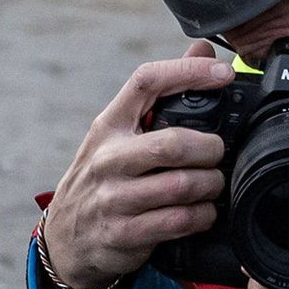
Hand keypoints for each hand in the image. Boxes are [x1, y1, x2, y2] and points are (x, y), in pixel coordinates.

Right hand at [40, 49, 238, 288]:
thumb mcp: (120, 133)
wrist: (65, 238)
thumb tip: (203, 50)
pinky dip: (202, 216)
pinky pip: (179, 222)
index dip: (188, 72)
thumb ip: (161, 95)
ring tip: (213, 184)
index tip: (223, 73)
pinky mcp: (124, 233)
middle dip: (210, 149)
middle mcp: (108, 158)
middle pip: (173, 144)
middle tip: (217, 153)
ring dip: (211, 185)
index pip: (146, 82)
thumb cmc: (103, 178)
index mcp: (109, 124)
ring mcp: (114, 198)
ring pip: (182, 186)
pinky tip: (203, 212)